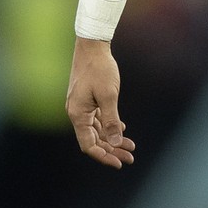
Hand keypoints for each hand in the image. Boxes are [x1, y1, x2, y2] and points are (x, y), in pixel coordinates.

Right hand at [66, 38, 136, 168]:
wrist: (92, 45)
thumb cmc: (99, 68)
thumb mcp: (109, 95)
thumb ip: (111, 121)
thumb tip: (116, 142)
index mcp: (77, 114)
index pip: (89, 145)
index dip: (104, 156)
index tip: (120, 162)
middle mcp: (76, 113)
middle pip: (94, 140)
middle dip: (112, 149)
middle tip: (130, 157)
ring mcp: (81, 106)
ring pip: (96, 130)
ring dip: (112, 138)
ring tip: (131, 146)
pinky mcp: (86, 99)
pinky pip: (97, 119)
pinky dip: (109, 126)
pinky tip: (122, 128)